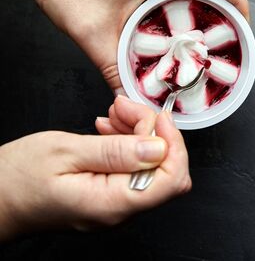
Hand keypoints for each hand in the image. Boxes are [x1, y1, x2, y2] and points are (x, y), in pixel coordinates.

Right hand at [0, 96, 190, 240]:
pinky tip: (109, 129)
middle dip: (155, 133)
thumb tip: (159, 147)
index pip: (172, 179)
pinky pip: (133, 168)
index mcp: (113, 203)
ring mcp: (116, 204)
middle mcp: (120, 209)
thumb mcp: (65, 152)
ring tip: (113, 114)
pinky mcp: (110, 195)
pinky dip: (127, 143)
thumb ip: (116, 151)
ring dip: (139, 134)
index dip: (173, 144)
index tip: (157, 118)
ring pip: (151, 166)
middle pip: (166, 170)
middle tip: (127, 109)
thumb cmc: (16, 179)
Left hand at [1, 0, 249, 94]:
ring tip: (205, 41)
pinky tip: (175, 34)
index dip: (238, 1)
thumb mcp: (91, 32)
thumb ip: (112, 70)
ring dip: (206, 10)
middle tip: (227, 40)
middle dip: (227, 10)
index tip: (243, 27)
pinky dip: (185, 11)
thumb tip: (129, 97)